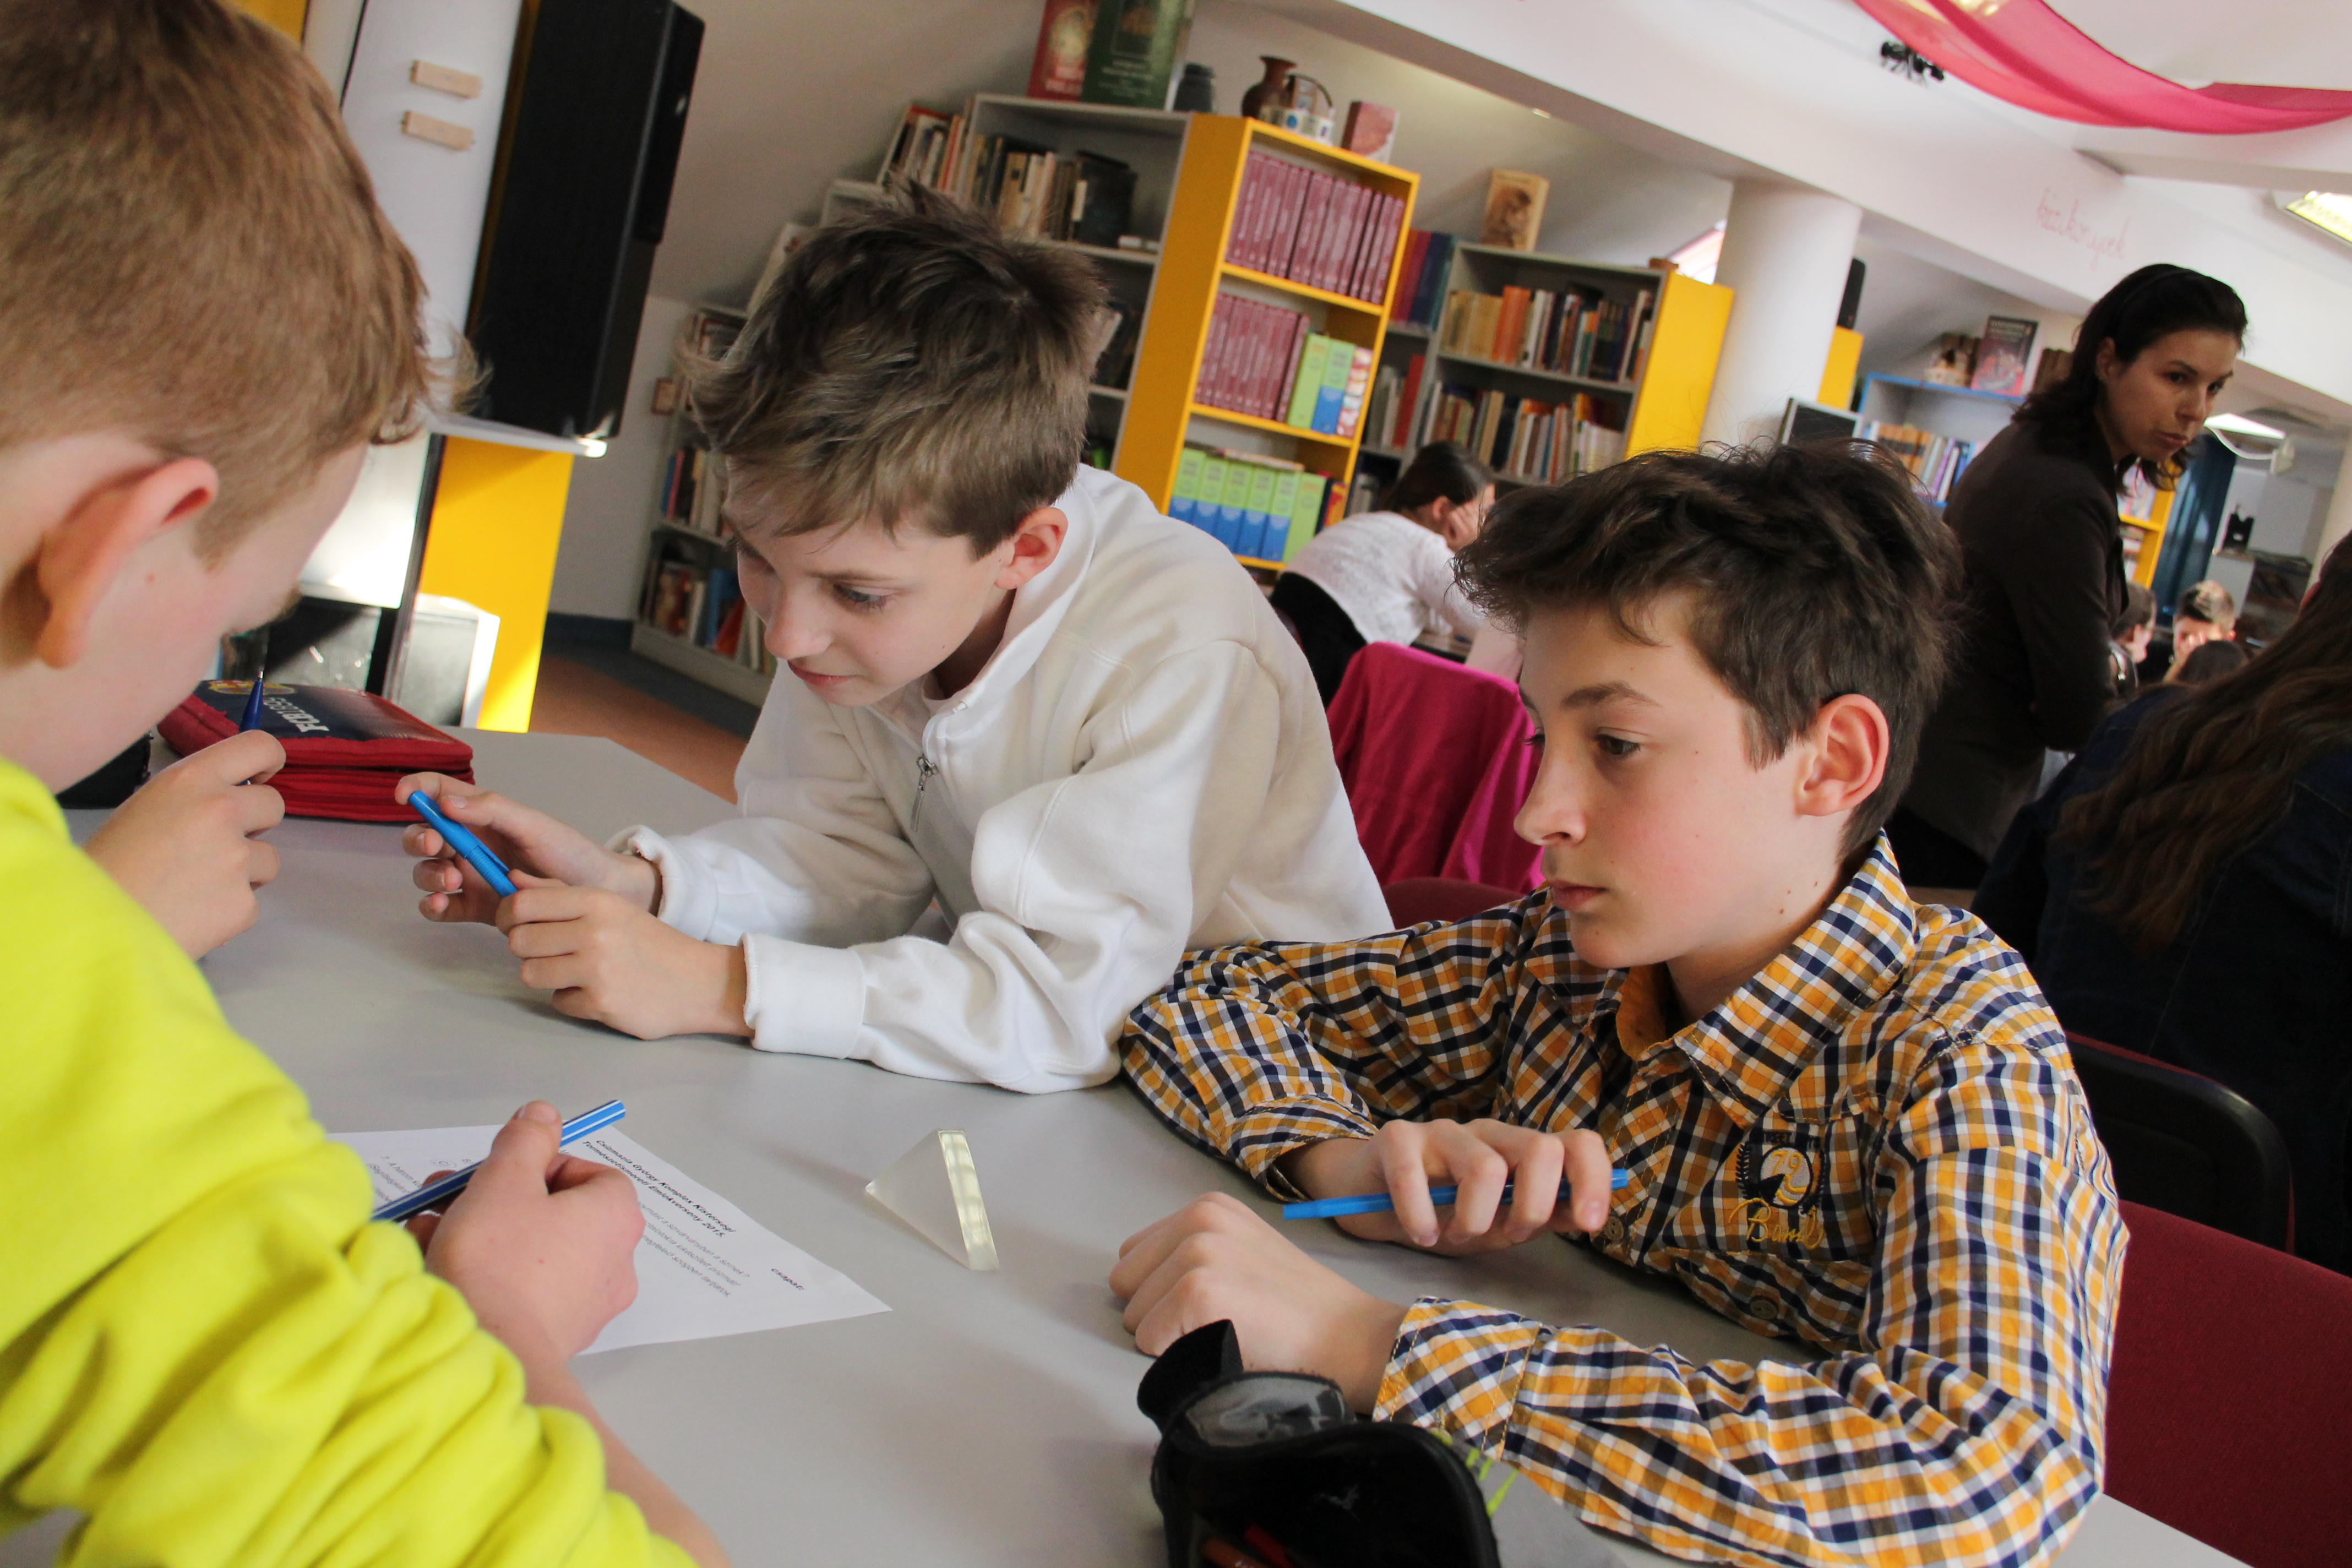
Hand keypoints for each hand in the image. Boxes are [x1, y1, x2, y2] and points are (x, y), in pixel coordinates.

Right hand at [85, 730, 285, 956]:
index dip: (269, 761)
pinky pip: (251, 901)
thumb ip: (193, 796)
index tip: (265, 776)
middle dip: (253, 825)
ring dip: (243, 872)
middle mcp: (220, 810)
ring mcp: (236, 858)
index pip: (258, 747)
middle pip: (273, 805)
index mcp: (191, 779)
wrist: (89, 926)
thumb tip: (234, 796)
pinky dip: (229, 910)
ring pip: (268, 858)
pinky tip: (193, 914)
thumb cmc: (109, 866)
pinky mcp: (242, 903)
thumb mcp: (145, 807)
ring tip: (193, 887)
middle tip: (215, 846)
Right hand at [398, 772, 655, 924]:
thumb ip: (491, 811)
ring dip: (428, 874)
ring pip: (427, 872)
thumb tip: (445, 802)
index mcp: (481, 815)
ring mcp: (470, 876)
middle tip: (435, 844)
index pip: (439, 794)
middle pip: (423, 836)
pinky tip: (442, 903)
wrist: (595, 893)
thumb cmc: (568, 852)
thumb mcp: (532, 825)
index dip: (417, 790)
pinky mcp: (474, 907)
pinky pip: (440, 906)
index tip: (405, 796)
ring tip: (453, 879)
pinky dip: (433, 905)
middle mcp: (470, 844)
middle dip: (419, 838)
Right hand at [410, 1101, 642, 1369]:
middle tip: (444, 1197)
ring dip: (476, 1233)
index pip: (586, 1172)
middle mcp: (614, 1261)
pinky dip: (485, 1273)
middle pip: (551, 1211)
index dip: (536, 1166)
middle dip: (490, 1199)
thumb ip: (524, 1140)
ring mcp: (587, 1304)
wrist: (484, 1352)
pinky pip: (521, 1290)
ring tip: (425, 1233)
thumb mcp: (504, 1180)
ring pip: (529, 1250)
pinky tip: (436, 1268)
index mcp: (615, 1216)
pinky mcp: (556, 1336)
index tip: (495, 1175)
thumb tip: (543, 1114)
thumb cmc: (498, 1259)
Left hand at [498, 884, 748, 1038]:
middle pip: (519, 941)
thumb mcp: (611, 908)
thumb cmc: (650, 943)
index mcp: (597, 901)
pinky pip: (557, 1002)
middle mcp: (594, 931)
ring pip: (530, 974)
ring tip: (575, 973)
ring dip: (547, 976)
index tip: (515, 925)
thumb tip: (511, 880)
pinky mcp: (599, 1003)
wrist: (698, 982)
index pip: (523, 904)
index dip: (509, 917)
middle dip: (529, 950)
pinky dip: (572, 1000)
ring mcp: (596, 969)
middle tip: (553, 952)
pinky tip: (597, 992)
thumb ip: (560, 893)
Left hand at [1110, 1193, 1407, 1411]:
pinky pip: (1149, 1341)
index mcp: (1207, 1207)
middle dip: (1159, 1311)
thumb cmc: (1297, 1311)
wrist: (1349, 1337)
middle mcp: (1199, 1219)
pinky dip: (1176, 1356)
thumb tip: (1133, 1283)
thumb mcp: (1243, 1253)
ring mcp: (1198, 1253)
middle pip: (1126, 1284)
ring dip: (1171, 1335)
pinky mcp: (1198, 1292)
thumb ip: (1190, 1253)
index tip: (1214, 1302)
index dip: (1162, 1291)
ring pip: (1135, 1316)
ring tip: (1226, 1329)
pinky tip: (1224, 1344)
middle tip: (1219, 1320)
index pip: (1134, 1256)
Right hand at [1281, 1119, 1612, 1253]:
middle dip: (1532, 1207)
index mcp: (1521, 1151)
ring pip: (1485, 1167)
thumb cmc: (1441, 1212)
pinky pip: (1415, 1176)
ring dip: (1474, 1219)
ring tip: (1452, 1237)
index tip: (1590, 1224)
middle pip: (1541, 1150)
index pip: (1578, 1144)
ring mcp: (1443, 1132)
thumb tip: (1585, 1216)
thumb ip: (1539, 1218)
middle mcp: (1489, 1133)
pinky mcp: (1397, 1138)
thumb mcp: (1497, 1224)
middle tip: (1505, 1236)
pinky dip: (1421, 1218)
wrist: (1368, 1197)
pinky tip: (1420, 1234)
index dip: (1594, 1180)